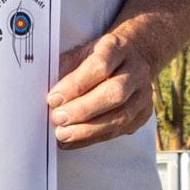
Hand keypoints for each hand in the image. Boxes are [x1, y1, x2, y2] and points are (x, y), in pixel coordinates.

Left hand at [48, 28, 156, 149]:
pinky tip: (73, 140)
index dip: (75, 85)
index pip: (100, 66)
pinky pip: (119, 131)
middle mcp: (136, 70)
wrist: (128, 60)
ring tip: (62, 134)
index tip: (53, 98)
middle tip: (58, 118)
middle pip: (115, 93)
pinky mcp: (143, 114)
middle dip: (83, 109)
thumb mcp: (80, 54)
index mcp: (118, 48)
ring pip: (121, 116)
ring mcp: (143, 93)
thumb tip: (46, 93)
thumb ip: (64, 69)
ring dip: (88, 129)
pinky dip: (92, 138)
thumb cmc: (97, 59)